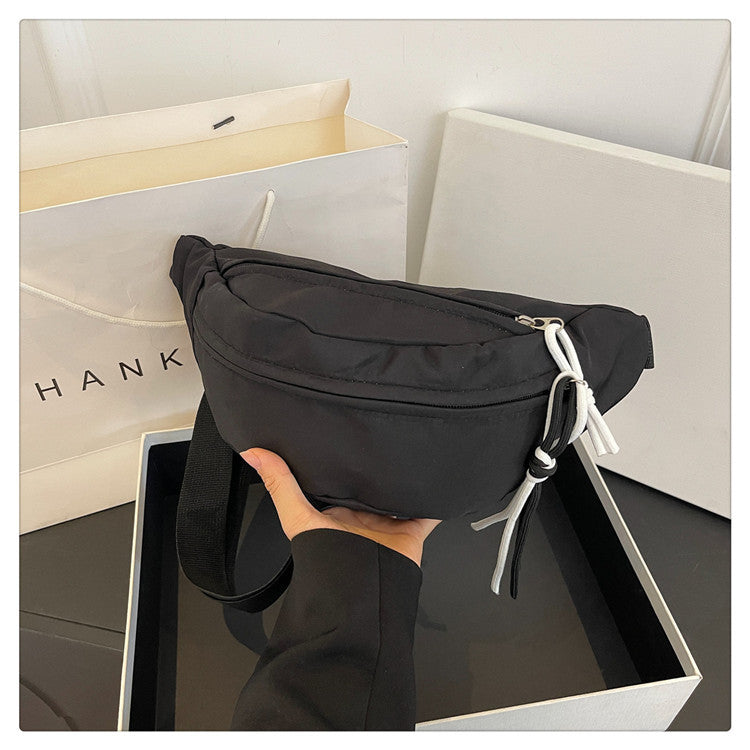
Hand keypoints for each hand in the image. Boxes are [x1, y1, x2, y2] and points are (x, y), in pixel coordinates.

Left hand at [241, 448, 439, 566]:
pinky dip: (435, 500)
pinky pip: (427, 512)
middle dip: (380, 466)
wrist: (360, 593)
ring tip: (415, 448)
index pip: (342, 478)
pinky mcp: (410, 531)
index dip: (345, 460)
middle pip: (373, 485)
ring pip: (400, 494)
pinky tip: (440, 480)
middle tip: (388, 434)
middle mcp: (362, 515)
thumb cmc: (325, 560)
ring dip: (406, 479)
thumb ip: (280, 485)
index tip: (349, 433)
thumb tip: (253, 453)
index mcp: (337, 511)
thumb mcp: (298, 517)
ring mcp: (388, 523)